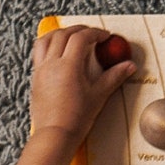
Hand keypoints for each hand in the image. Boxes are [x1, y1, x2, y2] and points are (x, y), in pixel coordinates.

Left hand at [30, 25, 133, 145]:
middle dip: (79, 29)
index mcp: (68, 66)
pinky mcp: (36, 77)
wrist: (56, 134)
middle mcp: (52, 64)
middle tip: (92, 33)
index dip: (95, 33)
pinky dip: (49, 45)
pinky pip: (38, 52)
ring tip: (71, 36)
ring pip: (46, 39)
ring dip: (60, 33)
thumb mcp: (99, 95)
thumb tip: (128, 66)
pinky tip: (57, 51)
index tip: (104, 36)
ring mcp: (41, 70)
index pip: (81, 38)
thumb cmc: (75, 119)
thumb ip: (115, 76)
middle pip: (63, 34)